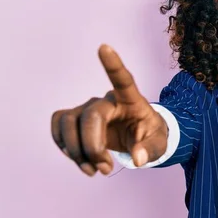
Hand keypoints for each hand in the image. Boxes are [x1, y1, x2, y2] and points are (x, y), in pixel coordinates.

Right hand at [51, 44, 168, 175]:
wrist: (139, 137)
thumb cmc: (150, 135)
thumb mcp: (159, 145)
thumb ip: (150, 151)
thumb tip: (138, 159)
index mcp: (131, 100)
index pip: (122, 79)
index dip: (113, 64)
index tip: (104, 46)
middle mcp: (106, 100)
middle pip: (89, 116)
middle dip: (92, 147)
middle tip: (105, 169)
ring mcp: (88, 108)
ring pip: (67, 122)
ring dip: (76, 151)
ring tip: (94, 170)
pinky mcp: (75, 119)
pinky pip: (58, 127)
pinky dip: (64, 147)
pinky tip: (81, 161)